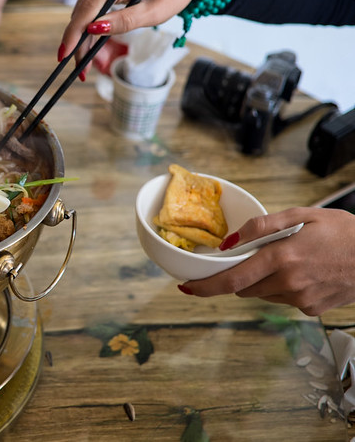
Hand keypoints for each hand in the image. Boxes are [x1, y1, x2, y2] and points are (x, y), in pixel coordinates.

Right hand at [60, 0, 211, 73]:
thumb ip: (124, 21)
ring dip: (81, 36)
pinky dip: (88, 25)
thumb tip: (94, 29)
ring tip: (85, 61)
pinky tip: (89, 43)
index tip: (64, 55)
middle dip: (78, 41)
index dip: (74, 34)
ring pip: (82, 10)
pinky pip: (89, 5)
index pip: (88, 8)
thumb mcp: (154, 12)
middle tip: (82, 69)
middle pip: (82, 11)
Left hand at [181, 207, 354, 315]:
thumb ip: (261, 226)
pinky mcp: (312, 309)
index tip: (187, 288)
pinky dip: (282, 287)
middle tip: (249, 257)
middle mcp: (289, 283)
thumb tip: (229, 242)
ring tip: (287, 259)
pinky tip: (303, 272)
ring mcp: (301, 299)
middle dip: (238, 275)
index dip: (205, 287)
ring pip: (262, 294)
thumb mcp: (302, 215)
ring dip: (261, 280)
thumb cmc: (344, 232)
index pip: (232, 280)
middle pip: (243, 288)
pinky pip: (283, 300)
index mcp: (282, 258)